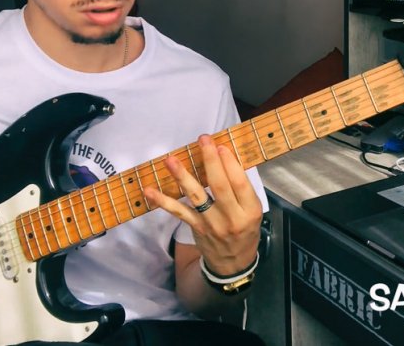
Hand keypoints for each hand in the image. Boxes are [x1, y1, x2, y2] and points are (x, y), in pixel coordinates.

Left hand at [144, 135, 261, 274]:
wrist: (233, 263)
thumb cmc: (244, 231)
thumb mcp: (253, 211)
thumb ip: (242, 189)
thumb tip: (225, 159)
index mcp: (250, 210)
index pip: (239, 183)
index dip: (229, 163)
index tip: (220, 146)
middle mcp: (231, 217)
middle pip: (219, 185)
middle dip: (210, 160)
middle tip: (203, 140)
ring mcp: (211, 223)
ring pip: (196, 196)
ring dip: (182, 176)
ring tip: (171, 160)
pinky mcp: (196, 228)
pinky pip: (178, 212)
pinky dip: (163, 201)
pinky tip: (150, 191)